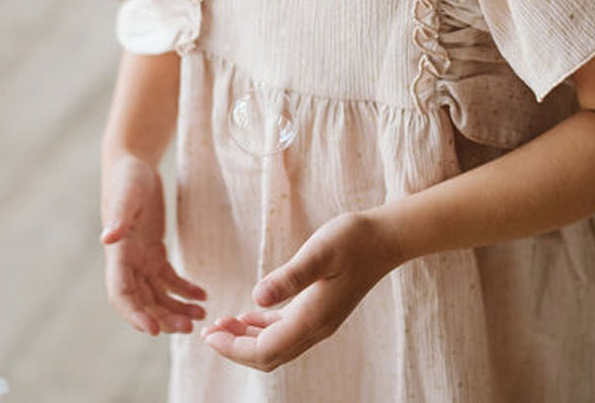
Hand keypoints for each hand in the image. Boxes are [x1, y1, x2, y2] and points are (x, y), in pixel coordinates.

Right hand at [101, 153, 207, 335]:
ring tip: (200, 316)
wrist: (133, 164)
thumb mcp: (125, 195)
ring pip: (157, 294)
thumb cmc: (126, 178)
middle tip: (189, 327)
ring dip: (176, 308)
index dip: (135, 315)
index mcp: (117, 253)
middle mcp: (126, 262)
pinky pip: (168, 278)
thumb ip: (117, 217)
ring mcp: (140, 259)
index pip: (122, 294)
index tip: (153, 330)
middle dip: (163, 317)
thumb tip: (107, 240)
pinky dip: (183, 289)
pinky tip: (202, 296)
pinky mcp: (154, 251)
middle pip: (143, 300)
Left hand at [201, 211, 398, 371]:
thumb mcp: (319, 251)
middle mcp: (316, 328)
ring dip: (248, 339)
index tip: (208, 335)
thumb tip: (256, 297)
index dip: (233, 348)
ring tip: (222, 324)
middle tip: (209, 331)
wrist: (386, 238)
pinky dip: (264, 328)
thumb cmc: (353, 239)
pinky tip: (250, 315)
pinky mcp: (322, 311)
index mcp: (312, 319)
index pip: (264, 350)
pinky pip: (287, 331)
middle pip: (268, 356)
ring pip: (277, 345)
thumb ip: (290, 277)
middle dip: (236, 348)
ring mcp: (320, 322)